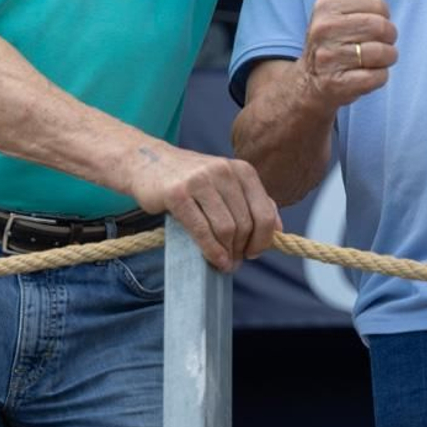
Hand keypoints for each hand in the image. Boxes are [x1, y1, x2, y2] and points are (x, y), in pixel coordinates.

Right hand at [125, 141, 280, 271]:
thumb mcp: (226, 182)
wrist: (148, 162)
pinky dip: (212, 250)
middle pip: (245, 224)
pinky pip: (201, 229)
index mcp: (242, 170)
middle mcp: (224, 171)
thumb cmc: (191, 179)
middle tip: (235, 262)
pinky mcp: (177, 193)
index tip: (255, 252)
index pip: (264, 212)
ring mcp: (200, 180)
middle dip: (243, 249)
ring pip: (226, 228)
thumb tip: (278, 229)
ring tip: (225, 263)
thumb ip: (252, 201)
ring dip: (228, 252)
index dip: (264, 239)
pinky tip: (215, 260)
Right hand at [299, 0, 396, 110]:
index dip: (380, 15)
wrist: (308, 83)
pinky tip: (361, 76)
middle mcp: (323, 29)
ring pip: (385, 54)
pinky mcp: (338, 85)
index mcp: (326, 5)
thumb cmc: (328, 34)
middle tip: (368, 43)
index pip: (379, 4)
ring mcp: (329, 59)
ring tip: (364, 60)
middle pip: (385, 28)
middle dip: (386, 39)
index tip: (363, 22)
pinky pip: (378, 78)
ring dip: (383, 60)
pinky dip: (377, 78)